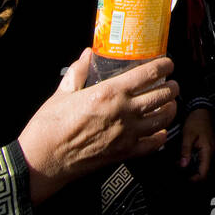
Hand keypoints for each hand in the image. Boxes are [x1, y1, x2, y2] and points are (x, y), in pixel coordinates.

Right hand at [18, 50, 177, 204]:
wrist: (43, 159)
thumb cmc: (50, 125)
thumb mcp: (62, 93)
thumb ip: (78, 72)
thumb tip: (87, 54)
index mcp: (109, 93)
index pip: (148, 74)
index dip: (163, 66)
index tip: (168, 63)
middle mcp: (124, 112)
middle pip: (162, 96)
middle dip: (171, 87)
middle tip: (171, 84)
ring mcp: (127, 134)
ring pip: (162, 119)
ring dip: (170, 109)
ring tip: (170, 104)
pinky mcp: (124, 153)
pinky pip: (152, 144)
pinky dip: (160, 136)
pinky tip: (160, 131)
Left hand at [180, 108, 214, 181]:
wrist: (202, 110)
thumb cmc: (196, 121)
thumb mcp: (188, 135)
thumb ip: (185, 151)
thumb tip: (183, 166)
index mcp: (208, 151)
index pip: (204, 173)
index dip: (195, 179)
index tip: (184, 180)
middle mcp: (212, 153)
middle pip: (203, 171)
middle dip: (190, 173)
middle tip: (178, 169)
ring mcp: (211, 151)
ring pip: (202, 165)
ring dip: (191, 166)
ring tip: (178, 162)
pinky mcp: (209, 148)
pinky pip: (202, 159)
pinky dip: (193, 160)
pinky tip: (184, 156)